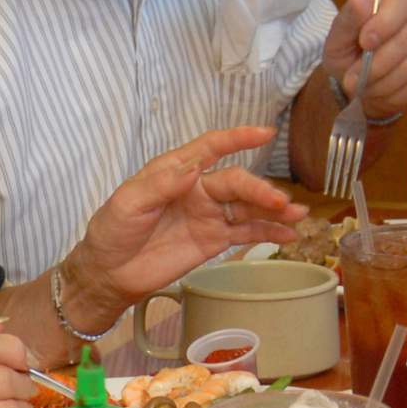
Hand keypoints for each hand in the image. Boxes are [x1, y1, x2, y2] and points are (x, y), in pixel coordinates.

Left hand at [61, 127, 305, 321]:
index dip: (236, 138)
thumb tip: (194, 164)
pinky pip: (246, 232)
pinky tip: (289, 235)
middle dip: (260, 189)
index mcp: (175, 171)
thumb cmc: (112, 231)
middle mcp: (197, 189)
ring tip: (298, 215)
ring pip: (248, 207)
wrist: (108, 274)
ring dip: (273, 209)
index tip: (264, 133)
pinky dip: (268, 233)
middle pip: (236, 182)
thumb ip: (161, 184)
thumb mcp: (128, 203)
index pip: (210, 148)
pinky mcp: (214, 241)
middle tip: (280, 202)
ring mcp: (208, 215)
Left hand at [319, 0, 406, 118]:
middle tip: (355, 77)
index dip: (386, 21)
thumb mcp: (339, 36)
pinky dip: (399, 94)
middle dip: (380, 62)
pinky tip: (384, 92)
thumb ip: (349, 18)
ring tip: (365, 87)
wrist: (361, 80)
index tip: (365, 42)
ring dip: (386, 81)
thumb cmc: (350, 50)